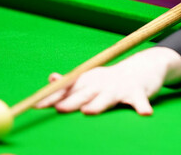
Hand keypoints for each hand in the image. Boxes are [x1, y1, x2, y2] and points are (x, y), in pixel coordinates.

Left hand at [35, 47, 180, 115]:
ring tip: (89, 111)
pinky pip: (140, 101)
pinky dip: (142, 107)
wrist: (144, 66)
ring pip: (107, 97)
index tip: (36, 106)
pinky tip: (144, 113)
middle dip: (71, 101)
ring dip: (98, 104)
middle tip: (59, 109)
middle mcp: (102, 83)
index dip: (52, 97)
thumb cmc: (112, 79)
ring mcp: (120, 87)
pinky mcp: (138, 92)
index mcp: (89, 81)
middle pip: (84, 94)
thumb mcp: (91, 78)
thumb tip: (51, 79)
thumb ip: (71, 83)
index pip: (67, 89)